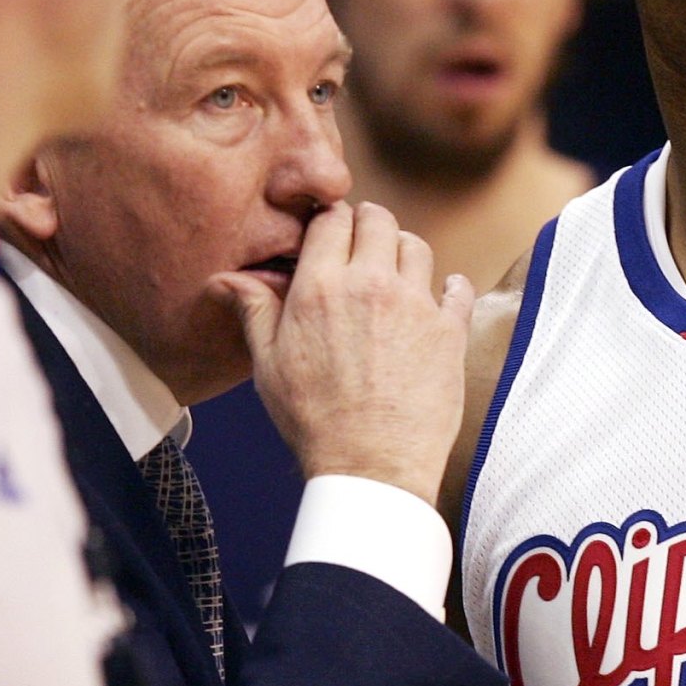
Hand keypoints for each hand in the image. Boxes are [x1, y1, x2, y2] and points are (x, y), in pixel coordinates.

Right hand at [209, 202, 476, 503]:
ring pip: (416, 246)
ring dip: (403, 251)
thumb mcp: (269, 365)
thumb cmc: (315, 420)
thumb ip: (255, 310)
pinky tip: (439, 298)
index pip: (331, 219)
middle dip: (368, 224)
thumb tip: (227, 278)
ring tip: (394, 272)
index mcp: (320, 287)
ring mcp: (415, 305)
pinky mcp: (449, 330)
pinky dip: (450, 287)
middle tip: (363, 243)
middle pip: (377, 220)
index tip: (331, 232)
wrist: (372, 465)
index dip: (330, 220)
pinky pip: (458, 287)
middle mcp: (370, 284)